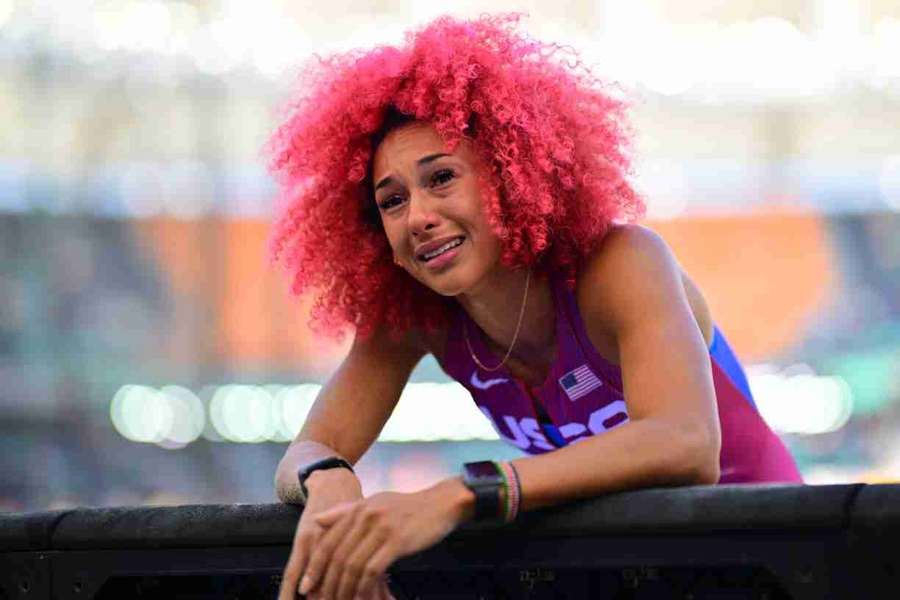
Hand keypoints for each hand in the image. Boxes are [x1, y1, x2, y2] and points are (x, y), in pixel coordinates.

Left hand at [301, 480, 469, 599]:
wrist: (442, 503)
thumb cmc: (408, 508)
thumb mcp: (375, 503)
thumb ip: (345, 512)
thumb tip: (317, 521)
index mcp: (358, 508)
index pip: (327, 541)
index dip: (314, 566)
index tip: (305, 587)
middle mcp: (366, 516)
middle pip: (337, 557)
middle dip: (327, 584)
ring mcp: (381, 528)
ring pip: (353, 566)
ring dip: (345, 590)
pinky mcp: (397, 541)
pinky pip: (373, 571)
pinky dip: (365, 589)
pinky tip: (364, 599)